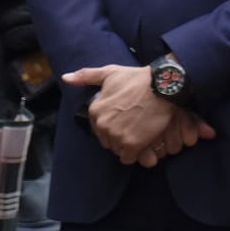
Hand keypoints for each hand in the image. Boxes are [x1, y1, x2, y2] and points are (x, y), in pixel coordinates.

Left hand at [64, 64, 214, 166]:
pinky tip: (142, 143)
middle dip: (118, 136)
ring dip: (127, 145)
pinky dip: (135, 153)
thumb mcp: (110, 73)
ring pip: (117, 149)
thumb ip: (86, 75)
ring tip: (139, 133)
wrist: (163, 86)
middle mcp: (103, 125)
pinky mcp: (132, 144)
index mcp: (95, 110)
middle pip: (107, 140)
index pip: (98, 128)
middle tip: (133, 126)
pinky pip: (128, 158)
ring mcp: (117, 135)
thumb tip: (66, 78)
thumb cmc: (138, 79)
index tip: (124, 119)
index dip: (112, 124)